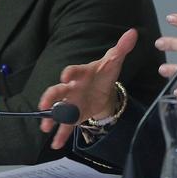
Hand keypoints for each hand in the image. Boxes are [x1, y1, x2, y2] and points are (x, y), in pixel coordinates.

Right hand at [38, 28, 136, 149]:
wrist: (103, 89)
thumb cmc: (104, 73)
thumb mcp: (114, 61)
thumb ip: (121, 48)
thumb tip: (133, 32)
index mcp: (81, 74)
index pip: (73, 71)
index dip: (69, 73)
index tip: (66, 75)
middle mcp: (71, 88)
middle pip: (57, 91)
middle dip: (50, 98)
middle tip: (43, 105)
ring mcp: (70, 103)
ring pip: (57, 110)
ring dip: (50, 118)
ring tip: (45, 127)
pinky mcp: (74, 116)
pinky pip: (66, 126)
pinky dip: (60, 135)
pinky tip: (55, 144)